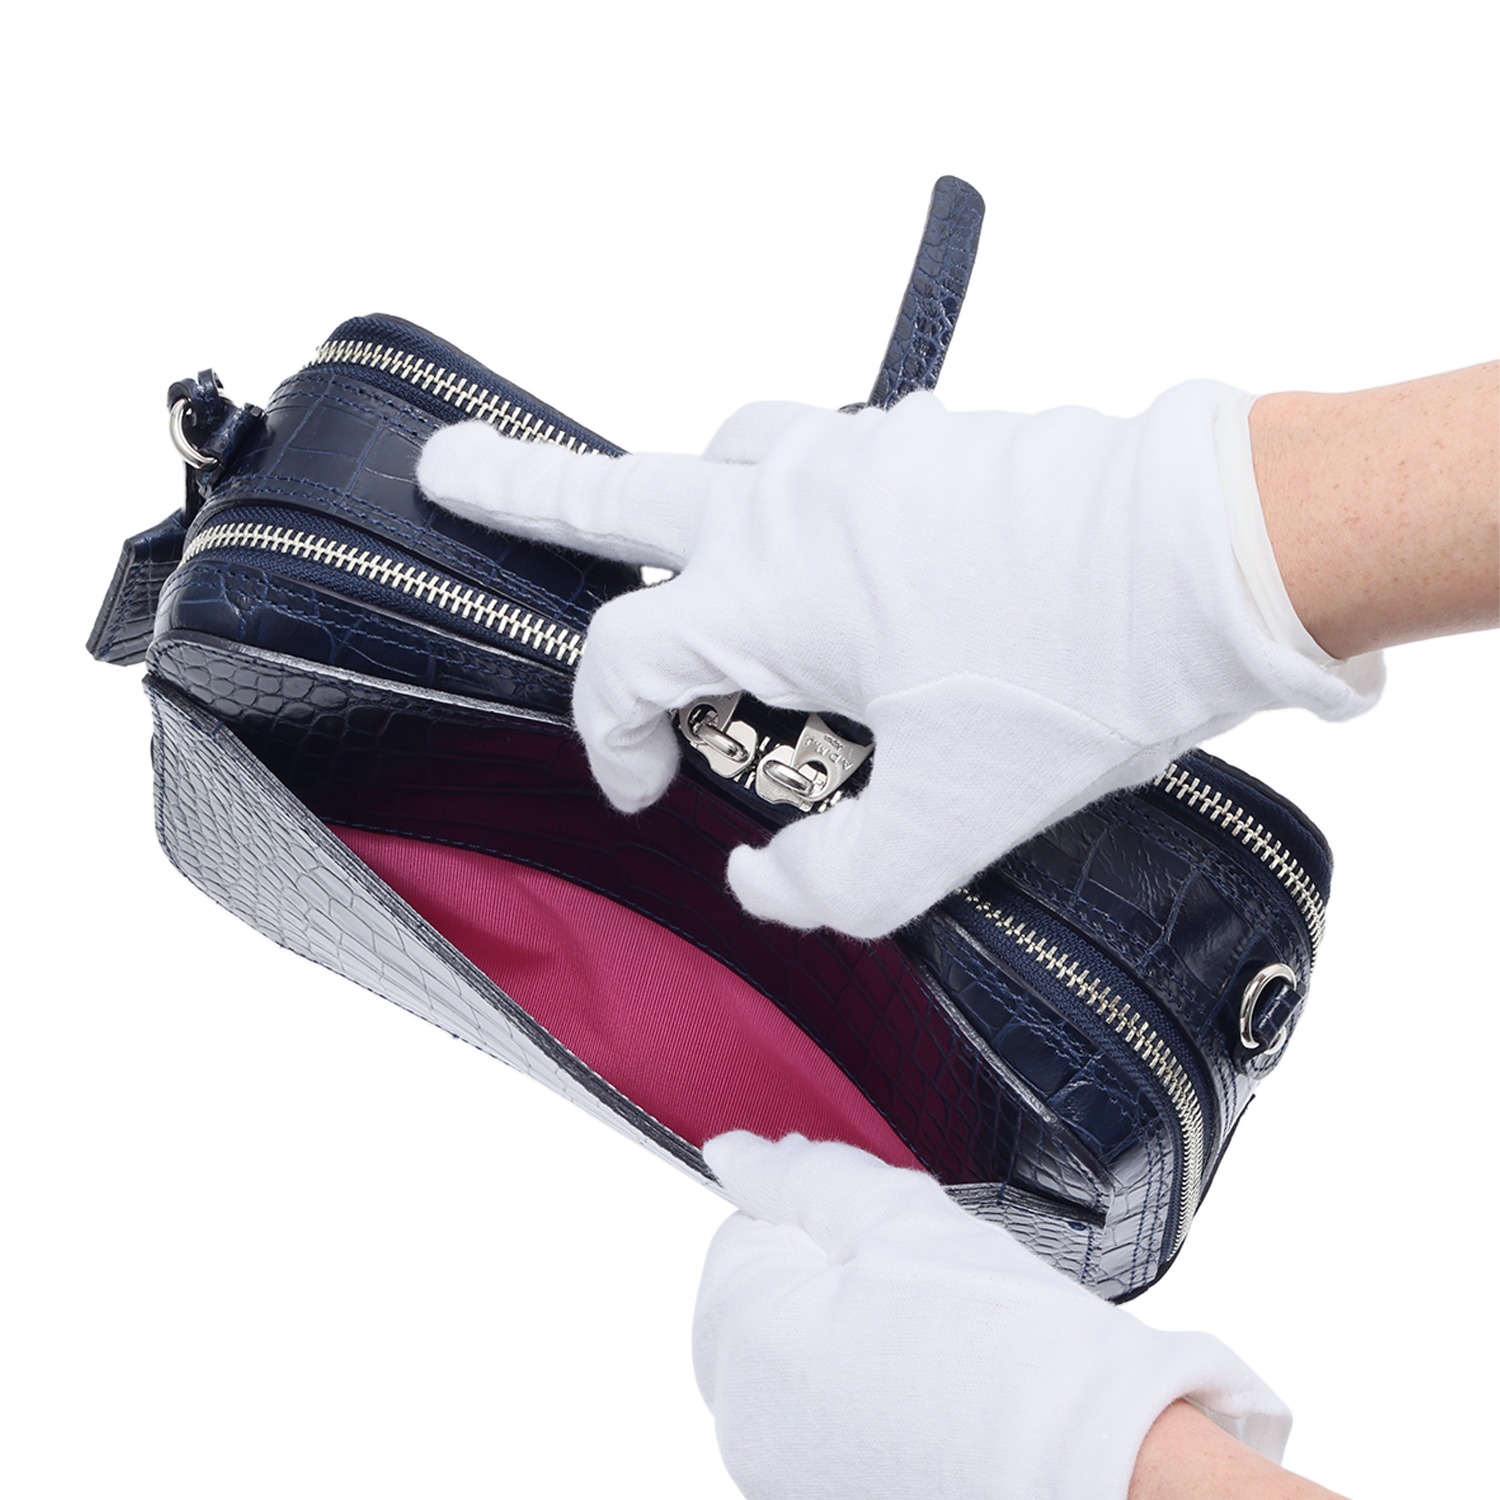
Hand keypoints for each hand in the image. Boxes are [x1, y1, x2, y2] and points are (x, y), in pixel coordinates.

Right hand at [417, 388, 1379, 937]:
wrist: (1219, 555)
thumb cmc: (1081, 676)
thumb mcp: (949, 821)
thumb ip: (834, 880)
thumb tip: (767, 884)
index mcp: (772, 589)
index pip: (627, 658)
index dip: (613, 736)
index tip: (648, 790)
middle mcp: (794, 501)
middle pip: (617, 490)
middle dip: (520, 493)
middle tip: (446, 474)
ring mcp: (863, 457)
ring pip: (726, 454)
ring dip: (676, 492)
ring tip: (658, 528)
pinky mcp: (932, 442)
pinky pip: (823, 453)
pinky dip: (790, 489)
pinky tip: (821, 535)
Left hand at [693, 1132, 1291, 1499]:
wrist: (1102, 1461)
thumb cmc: (1009, 1346)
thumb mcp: (893, 1216)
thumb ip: (796, 1177)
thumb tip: (729, 1154)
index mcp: (747, 1345)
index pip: (744, 1234)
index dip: (820, 1213)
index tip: (882, 1229)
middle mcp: (747, 1427)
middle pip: (762, 1299)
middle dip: (828, 1272)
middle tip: (914, 1278)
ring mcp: (786, 1475)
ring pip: (795, 1357)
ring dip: (846, 1330)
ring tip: (932, 1333)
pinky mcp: (827, 1496)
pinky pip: (823, 1417)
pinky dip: (865, 1391)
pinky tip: (931, 1383)